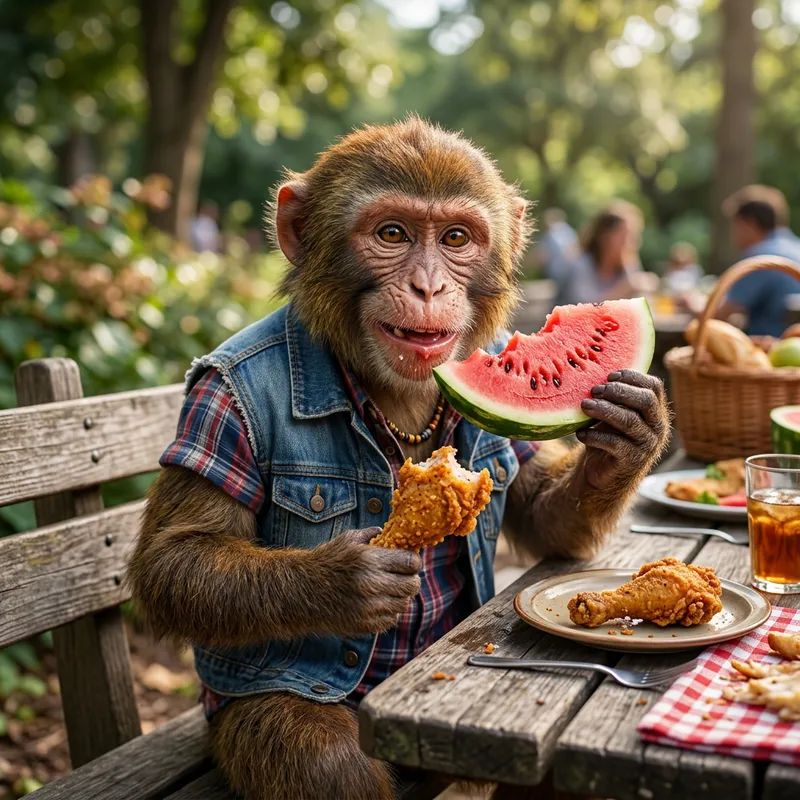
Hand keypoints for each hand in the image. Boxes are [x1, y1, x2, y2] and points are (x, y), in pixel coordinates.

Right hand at [308, 528, 421, 635]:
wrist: (302, 592)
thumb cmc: (327, 562)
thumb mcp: (347, 540)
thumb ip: (371, 534)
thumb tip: (388, 531)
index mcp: (369, 560)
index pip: (411, 563)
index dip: (414, 562)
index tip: (410, 562)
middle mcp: (371, 585)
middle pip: (412, 585)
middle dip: (411, 579)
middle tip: (404, 576)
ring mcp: (369, 608)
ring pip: (404, 603)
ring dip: (400, 596)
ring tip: (389, 589)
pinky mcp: (365, 625)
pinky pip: (391, 619)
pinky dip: (390, 611)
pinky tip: (379, 602)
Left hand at [575, 370, 669, 489]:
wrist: (604, 473)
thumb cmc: (608, 437)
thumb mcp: (611, 415)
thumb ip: (611, 398)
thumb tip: (593, 376)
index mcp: (654, 412)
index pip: (654, 387)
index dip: (632, 377)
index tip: (609, 376)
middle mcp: (656, 427)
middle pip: (646, 400)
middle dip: (619, 391)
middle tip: (594, 390)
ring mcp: (646, 445)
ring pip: (630, 420)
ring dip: (604, 410)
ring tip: (584, 406)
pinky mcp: (632, 461)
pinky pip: (615, 444)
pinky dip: (594, 436)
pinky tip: (580, 434)